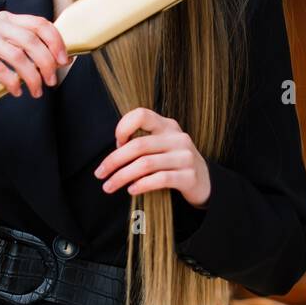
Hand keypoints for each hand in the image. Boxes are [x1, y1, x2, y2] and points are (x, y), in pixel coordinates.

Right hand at [0, 10, 68, 100]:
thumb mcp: (7, 52)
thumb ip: (29, 51)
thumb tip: (62, 60)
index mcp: (7, 19)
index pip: (39, 24)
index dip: (56, 42)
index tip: (63, 61)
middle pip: (31, 40)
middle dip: (46, 63)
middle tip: (51, 81)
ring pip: (17, 56)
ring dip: (32, 77)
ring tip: (36, 91)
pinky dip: (12, 82)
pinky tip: (16, 91)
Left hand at [94, 107, 210, 207]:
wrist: (205, 181)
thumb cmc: (173, 162)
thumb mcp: (162, 145)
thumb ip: (143, 142)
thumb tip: (115, 153)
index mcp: (167, 126)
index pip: (141, 114)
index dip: (123, 126)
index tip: (116, 143)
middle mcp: (177, 138)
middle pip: (138, 145)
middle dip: (114, 161)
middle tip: (100, 174)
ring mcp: (185, 157)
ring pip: (145, 164)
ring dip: (122, 177)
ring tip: (109, 186)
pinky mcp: (189, 176)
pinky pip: (160, 179)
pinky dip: (141, 185)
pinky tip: (131, 190)